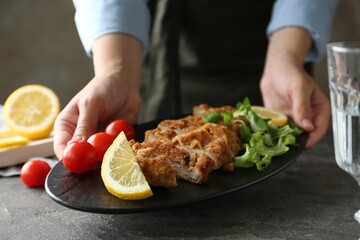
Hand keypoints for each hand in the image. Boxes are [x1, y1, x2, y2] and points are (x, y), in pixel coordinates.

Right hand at [53, 34, 142, 158]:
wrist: (124, 82)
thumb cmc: (103, 88)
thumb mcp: (91, 104)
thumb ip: (84, 126)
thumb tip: (75, 147)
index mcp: (68, 126)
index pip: (62, 148)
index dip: (68, 158)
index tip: (78, 162)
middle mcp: (82, 137)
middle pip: (82, 157)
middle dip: (91, 158)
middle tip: (101, 153)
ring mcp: (99, 140)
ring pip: (101, 156)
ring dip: (109, 150)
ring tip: (114, 133)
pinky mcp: (115, 141)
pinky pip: (119, 150)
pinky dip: (123, 144)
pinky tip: (124, 129)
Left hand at [260, 55, 329, 147]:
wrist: (275, 69)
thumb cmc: (290, 73)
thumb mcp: (298, 88)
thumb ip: (302, 107)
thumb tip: (308, 127)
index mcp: (319, 109)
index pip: (319, 129)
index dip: (312, 138)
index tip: (303, 145)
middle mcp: (307, 116)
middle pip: (305, 135)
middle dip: (296, 141)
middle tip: (286, 145)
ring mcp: (293, 119)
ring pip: (291, 135)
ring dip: (283, 140)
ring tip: (274, 143)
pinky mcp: (280, 119)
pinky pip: (278, 130)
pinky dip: (273, 134)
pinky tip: (266, 136)